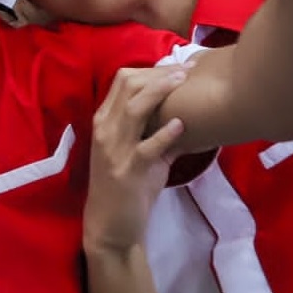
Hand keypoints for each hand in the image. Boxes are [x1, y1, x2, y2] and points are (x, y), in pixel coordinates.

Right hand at [84, 64, 189, 254]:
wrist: (111, 225)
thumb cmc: (126, 187)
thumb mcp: (139, 154)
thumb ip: (156, 133)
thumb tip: (187, 115)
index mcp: (104, 121)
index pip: (121, 81)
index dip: (151, 70)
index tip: (177, 67)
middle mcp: (105, 130)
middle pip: (127, 87)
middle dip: (159, 74)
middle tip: (187, 69)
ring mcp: (114, 150)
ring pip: (134, 109)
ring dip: (160, 92)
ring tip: (184, 83)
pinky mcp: (127, 171)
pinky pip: (147, 147)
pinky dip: (165, 133)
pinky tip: (181, 125)